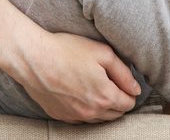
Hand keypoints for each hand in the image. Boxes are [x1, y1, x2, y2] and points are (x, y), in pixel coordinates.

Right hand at [13, 31, 140, 122]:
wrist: (34, 58)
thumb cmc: (67, 51)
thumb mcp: (103, 53)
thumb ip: (123, 73)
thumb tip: (135, 89)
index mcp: (105, 96)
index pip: (128, 104)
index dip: (129, 92)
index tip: (124, 82)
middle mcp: (91, 112)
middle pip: (115, 114)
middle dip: (118, 101)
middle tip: (111, 84)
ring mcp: (75, 116)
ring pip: (98, 119)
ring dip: (102, 107)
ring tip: (95, 88)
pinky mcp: (60, 115)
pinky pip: (80, 118)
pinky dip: (85, 110)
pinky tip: (79, 94)